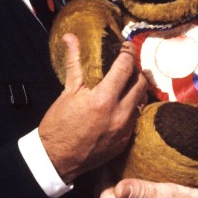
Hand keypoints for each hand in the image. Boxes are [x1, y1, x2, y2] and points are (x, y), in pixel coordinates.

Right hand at [40, 34, 146, 182]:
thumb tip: (70, 37)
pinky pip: (135, 117)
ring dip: (135, 89)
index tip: (125, 47)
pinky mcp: (126, 141)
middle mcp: (119, 114)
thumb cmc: (59, 124)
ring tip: (124, 83)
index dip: (127, 53)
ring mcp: (125, 129)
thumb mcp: (67, 91)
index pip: (125, 67)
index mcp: (103, 99)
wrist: (57, 159)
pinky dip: (130, 107)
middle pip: (140, 83)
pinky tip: (120, 103)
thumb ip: (75, 62)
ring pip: (141, 100)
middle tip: (126, 64)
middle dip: (135, 70)